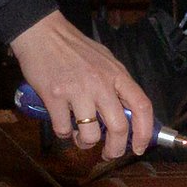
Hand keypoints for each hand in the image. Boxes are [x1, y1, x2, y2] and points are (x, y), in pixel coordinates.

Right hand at [13, 10, 156, 159]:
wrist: (41, 32)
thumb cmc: (74, 47)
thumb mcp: (105, 60)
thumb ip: (117, 84)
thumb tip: (128, 113)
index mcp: (117, 74)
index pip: (142, 107)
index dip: (144, 132)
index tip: (139, 148)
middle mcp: (100, 83)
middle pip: (118, 127)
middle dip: (115, 149)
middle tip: (109, 154)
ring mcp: (77, 90)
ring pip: (90, 134)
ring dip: (86, 143)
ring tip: (80, 137)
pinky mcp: (54, 96)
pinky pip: (63, 129)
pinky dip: (64, 133)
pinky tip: (63, 124)